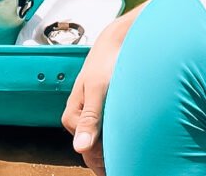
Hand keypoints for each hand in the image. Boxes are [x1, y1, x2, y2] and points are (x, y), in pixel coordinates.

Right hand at [62, 4, 143, 174]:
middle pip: (93, 150)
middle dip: (109, 157)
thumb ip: (91, 117)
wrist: (117, 42)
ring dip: (114, 148)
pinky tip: (131, 140)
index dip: (105, 160)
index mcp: (72, 117)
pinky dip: (117, 138)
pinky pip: (107, 131)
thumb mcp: (98, 89)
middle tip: (131, 163)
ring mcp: (91, 115)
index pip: (88, 151)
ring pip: (101, 141)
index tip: (121, 165)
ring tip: (133, 154)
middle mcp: (79, 119)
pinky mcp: (102, 110)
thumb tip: (80, 146)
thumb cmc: (107, 62)